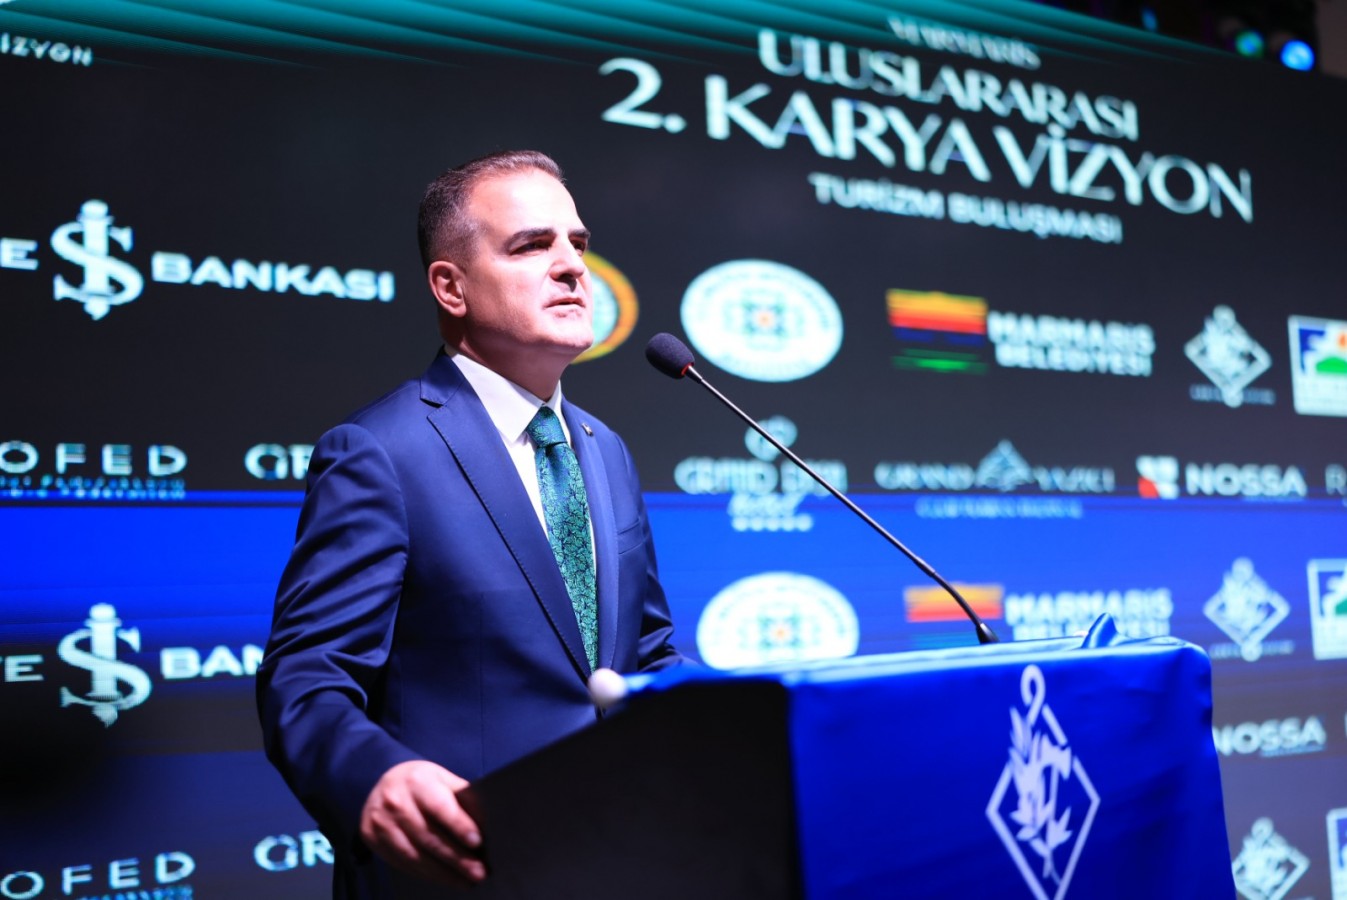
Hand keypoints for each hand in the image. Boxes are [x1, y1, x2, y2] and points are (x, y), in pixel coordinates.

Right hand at [359, 760, 485, 886]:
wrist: (382, 783)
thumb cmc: (423, 783)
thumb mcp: (443, 779)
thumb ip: (463, 797)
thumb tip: (486, 824)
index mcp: (417, 781)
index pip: (440, 807)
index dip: (459, 826)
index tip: (477, 842)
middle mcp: (395, 801)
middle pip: (428, 836)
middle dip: (456, 858)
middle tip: (479, 873)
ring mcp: (381, 821)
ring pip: (414, 854)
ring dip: (442, 873)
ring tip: (465, 882)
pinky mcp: (372, 838)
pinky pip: (402, 862)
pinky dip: (425, 874)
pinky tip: (443, 878)